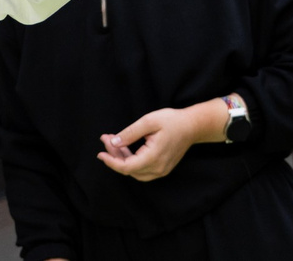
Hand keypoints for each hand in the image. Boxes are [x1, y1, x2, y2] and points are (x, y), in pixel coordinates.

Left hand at [97, 101, 227, 181]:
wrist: (192, 126)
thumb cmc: (172, 121)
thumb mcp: (149, 121)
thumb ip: (130, 133)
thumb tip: (114, 142)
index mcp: (154, 157)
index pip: (127, 167)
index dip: (111, 162)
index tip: (100, 153)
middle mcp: (158, 168)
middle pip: (129, 169)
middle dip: (114, 155)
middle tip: (106, 139)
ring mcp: (161, 170)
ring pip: (135, 171)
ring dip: (122, 158)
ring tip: (114, 142)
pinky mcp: (162, 168)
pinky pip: (142, 169)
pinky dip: (131, 160)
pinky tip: (126, 147)